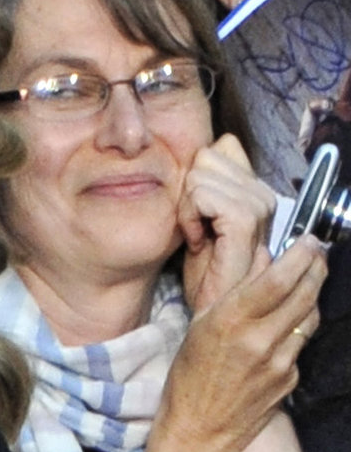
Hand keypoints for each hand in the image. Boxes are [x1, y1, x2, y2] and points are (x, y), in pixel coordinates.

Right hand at [149, 237, 326, 451]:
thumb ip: (232, 295)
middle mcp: (260, 340)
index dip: (300, 255)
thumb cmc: (187, 379)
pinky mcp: (290, 380)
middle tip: (318, 252)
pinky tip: (287, 324)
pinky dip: (298, 328)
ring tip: (309, 280)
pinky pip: (302, 344)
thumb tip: (259, 262)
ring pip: (310, 317)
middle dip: (317, 268)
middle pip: (305, 293)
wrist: (198, 432)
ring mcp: (280, 362)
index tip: (308, 239)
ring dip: (313, 295)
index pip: (278, 279)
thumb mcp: (198, 328)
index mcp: (230, 322)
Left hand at [178, 134, 277, 312]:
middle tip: (196, 226)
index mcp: (253, 189)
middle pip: (207, 155)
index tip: (198, 211)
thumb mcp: (199, 216)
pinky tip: (198, 242)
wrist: (211, 306)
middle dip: (188, 190)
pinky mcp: (246, 221)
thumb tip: (210, 145)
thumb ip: (206, 182)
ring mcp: (259, 206)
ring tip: (198, 236)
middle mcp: (263, 193)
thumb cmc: (204, 267)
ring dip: (186, 208)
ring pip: (199, 175)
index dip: (196, 174)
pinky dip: (189, 217)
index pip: (223, 145)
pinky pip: (202, 196)